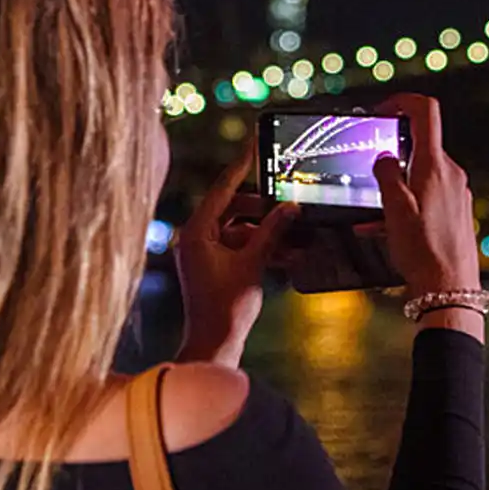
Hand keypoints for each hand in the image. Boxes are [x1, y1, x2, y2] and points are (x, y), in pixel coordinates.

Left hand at [176, 138, 298, 367]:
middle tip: (289, 205)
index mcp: (195, 232)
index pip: (222, 188)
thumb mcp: (253, 263)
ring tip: (294, 235)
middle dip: (263, 209)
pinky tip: (286, 254)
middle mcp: (194, 238)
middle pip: (233, 207)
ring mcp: (202, 253)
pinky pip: (237, 246)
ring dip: (266, 232)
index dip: (242, 165)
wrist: (213, 347)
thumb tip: (289, 207)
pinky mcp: (211, 267)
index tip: (254, 142)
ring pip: (238, 228)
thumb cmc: (226, 309)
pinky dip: (258, 248)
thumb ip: (272, 231)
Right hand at [372, 94, 479, 297]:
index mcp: (435, 166)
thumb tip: (383, 156)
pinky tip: (387, 227)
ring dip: (396, 183)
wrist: (450, 290)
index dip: (402, 101)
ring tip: (374, 210)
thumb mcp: (394, 209)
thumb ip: (385, 174)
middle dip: (392, 152)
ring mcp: (456, 193)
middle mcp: (451, 174)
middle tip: (369, 167)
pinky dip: (407, 202)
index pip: (425, 111)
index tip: (382, 111)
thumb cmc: (423, 251)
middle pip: (420, 144)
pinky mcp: (456, 211)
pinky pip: (428, 195)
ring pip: (420, 173)